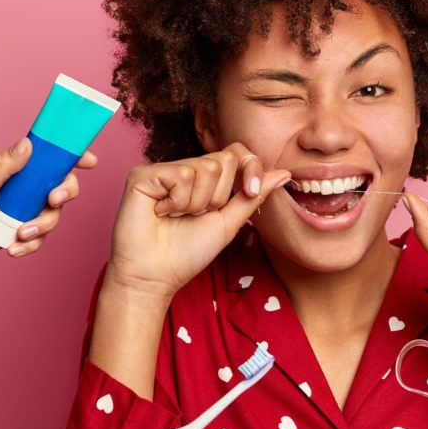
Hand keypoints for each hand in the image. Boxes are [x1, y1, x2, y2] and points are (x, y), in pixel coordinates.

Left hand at [0, 137, 95, 272]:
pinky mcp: (16, 232)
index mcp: (6, 168)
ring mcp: (18, 210)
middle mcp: (16, 188)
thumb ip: (3, 167)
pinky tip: (12, 249)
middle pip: (57, 185)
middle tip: (53, 200)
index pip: (42, 155)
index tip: (88, 160)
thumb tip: (27, 144)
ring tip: (20, 235)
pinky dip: (30, 245)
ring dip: (42, 226)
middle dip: (62, 194)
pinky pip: (38, 238)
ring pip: (51, 215)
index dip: (68, 155)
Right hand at [104, 142, 289, 297]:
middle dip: (219, 196)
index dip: (249, 167)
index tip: (250, 190)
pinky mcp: (143, 175)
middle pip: (224, 159)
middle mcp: (183, 169)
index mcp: (204, 179)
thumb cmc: (187, 253)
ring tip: (177, 216)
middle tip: (196, 215)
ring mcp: (163, 170)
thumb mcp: (229, 223)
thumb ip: (253, 196)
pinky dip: (177, 201)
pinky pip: (181, 175)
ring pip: (204, 168)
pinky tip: (162, 212)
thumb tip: (284, 173)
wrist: (155, 276)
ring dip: (197, 203)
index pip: (236, 152)